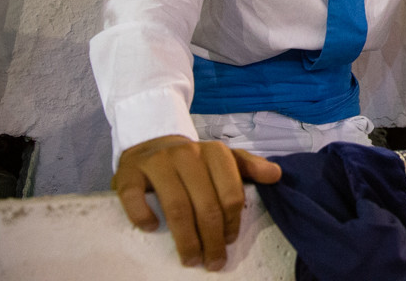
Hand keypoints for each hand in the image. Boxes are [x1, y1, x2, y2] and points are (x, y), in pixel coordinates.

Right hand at [112, 135, 281, 270]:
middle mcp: (188, 155)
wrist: (151, 143)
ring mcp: (157, 163)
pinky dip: (143, 217)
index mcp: (215, 152)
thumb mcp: (224, 158)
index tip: (229, 242)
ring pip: (176, 207)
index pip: (230, 194)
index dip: (232, 223)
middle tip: (213, 262)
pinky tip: (151, 229)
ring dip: (185, 239)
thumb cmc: (194, 160)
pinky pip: (135, 198)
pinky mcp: (129, 173)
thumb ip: (250, 166)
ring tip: (191, 259)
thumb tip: (276, 175)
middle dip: (212, 239)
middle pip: (205, 205)